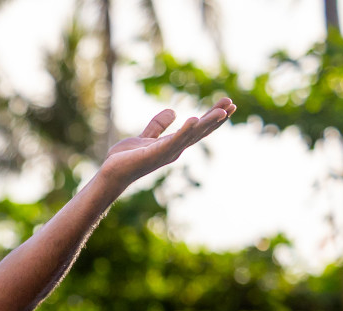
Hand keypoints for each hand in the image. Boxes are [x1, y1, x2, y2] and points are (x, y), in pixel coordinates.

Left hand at [98, 99, 234, 187]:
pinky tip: (193, 119)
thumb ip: (158, 126)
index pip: (197, 129)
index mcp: (173, 144)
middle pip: (200, 132)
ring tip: (222, 111)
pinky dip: (183, 131)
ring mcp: (166, 152)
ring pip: (191, 136)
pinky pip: (172, 141)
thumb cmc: (127, 158)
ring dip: (207, 124)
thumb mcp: (146, 136)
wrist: (110, 173)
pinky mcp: (154, 154)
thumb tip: (174, 111)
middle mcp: (174, 149)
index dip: (212, 118)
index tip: (228, 105)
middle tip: (231, 104)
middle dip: (216, 119)